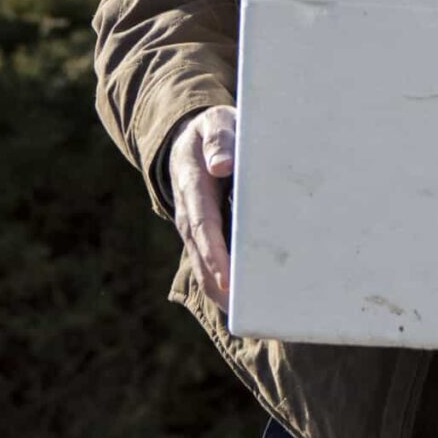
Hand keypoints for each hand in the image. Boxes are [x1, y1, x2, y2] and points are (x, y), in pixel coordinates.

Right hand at [168, 104, 237, 307]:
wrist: (191, 139)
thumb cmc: (213, 130)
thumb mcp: (216, 123)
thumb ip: (220, 139)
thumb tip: (223, 165)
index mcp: (193, 184)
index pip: (202, 224)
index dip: (214, 253)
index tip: (227, 277)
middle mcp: (189, 213)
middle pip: (201, 255)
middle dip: (219, 283)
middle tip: (242, 309)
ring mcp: (194, 229)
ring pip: (203, 266)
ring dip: (222, 292)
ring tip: (248, 314)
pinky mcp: (204, 237)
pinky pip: (211, 264)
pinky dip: (224, 286)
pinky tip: (245, 303)